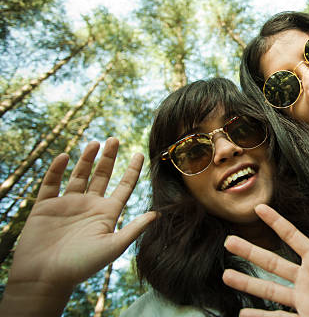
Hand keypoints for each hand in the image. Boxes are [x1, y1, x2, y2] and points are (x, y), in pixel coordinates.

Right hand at [0, 138, 156, 316]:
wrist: (45, 278)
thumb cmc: (81, 265)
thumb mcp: (113, 246)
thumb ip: (133, 229)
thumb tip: (157, 214)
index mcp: (106, 214)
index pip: (123, 186)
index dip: (131, 170)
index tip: (139, 153)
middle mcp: (89, 206)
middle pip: (102, 175)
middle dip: (109, 157)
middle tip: (115, 138)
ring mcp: (67, 205)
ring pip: (79, 175)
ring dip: (86, 159)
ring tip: (95, 143)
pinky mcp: (45, 207)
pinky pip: (51, 183)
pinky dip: (57, 169)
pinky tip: (65, 156)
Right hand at [222, 204, 308, 316]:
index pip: (292, 236)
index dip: (275, 222)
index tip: (259, 208)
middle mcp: (307, 278)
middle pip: (271, 261)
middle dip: (249, 251)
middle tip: (229, 241)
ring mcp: (303, 299)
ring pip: (268, 288)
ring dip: (247, 283)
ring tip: (225, 275)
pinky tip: (243, 316)